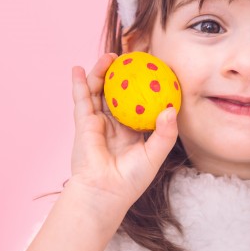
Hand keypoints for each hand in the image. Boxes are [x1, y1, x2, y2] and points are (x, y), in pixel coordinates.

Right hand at [68, 53, 178, 225]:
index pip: (139, 102)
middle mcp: (114, 123)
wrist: (104, 193)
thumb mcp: (155, 155)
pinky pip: (81, 99)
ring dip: (101, 72)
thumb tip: (172, 109)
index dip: (143, 86)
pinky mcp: (83, 123)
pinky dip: (79, 83)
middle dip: (121, 74)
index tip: (152, 69)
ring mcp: (97, 122)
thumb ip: (165, 133)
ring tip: (109, 57)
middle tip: (130, 58)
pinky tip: (77, 69)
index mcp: (132, 130)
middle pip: (117, 92)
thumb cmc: (131, 180)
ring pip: (99, 91)